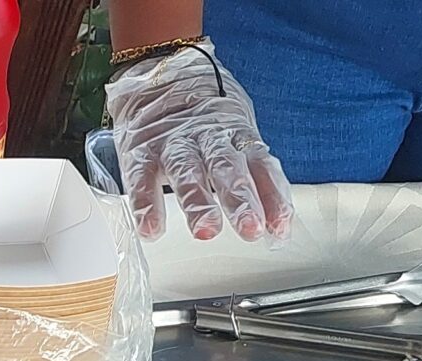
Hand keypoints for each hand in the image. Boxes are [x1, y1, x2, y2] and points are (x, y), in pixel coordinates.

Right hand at [105, 42, 294, 241]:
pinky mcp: (141, 152)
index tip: (280, 227)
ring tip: (206, 229)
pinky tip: (152, 228)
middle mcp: (206, 138)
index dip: (272, 195)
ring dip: (197, 202)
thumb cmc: (204, 111)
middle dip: (239, 199)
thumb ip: (254, 172)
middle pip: (226, 168)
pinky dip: (146, 205)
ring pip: (187, 172)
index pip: (260, 165)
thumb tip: (278, 221)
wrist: (158, 70)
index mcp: (235, 133)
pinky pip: (142, 179)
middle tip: (249, 227)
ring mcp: (172, 144)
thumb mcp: (236, 130)